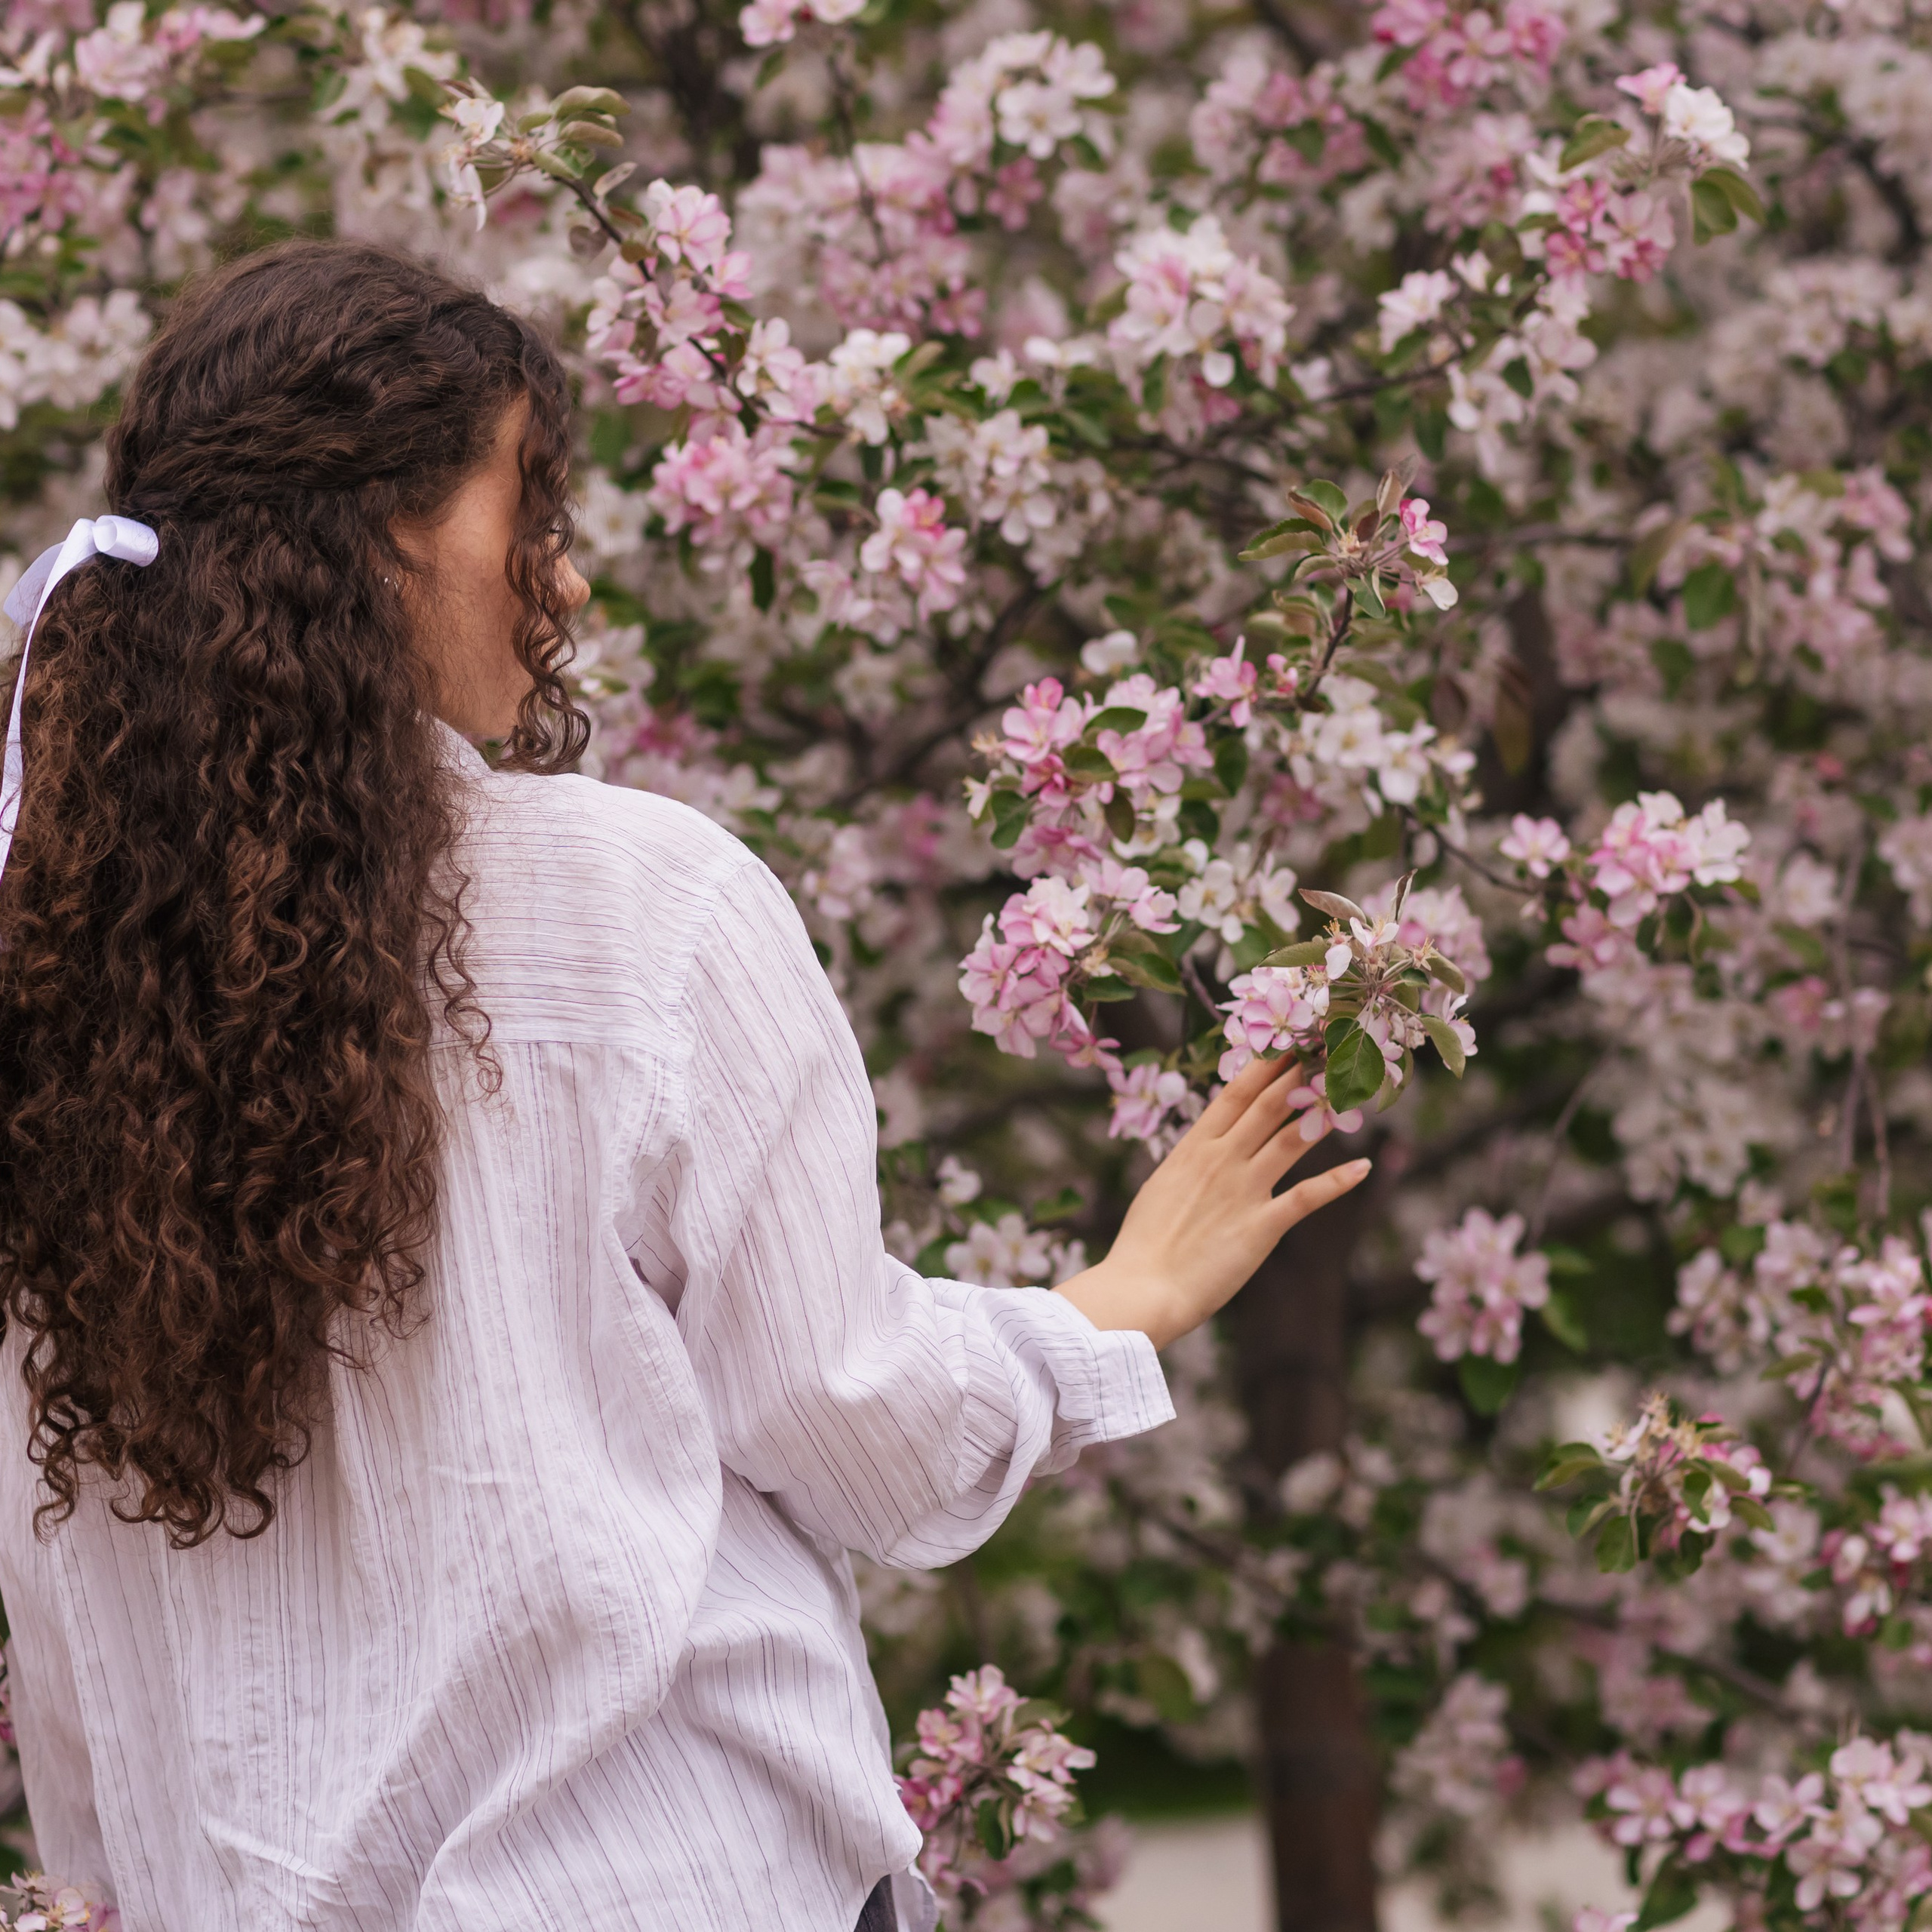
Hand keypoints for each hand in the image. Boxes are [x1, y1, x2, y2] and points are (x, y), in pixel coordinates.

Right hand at [1054, 1055, 1371, 1350]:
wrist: (1141, 1289)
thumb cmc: (1143, 1246)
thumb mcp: (1162, 1188)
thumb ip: (1188, 1164)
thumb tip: (1202, 1148)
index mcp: (1193, 1148)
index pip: (1236, 1093)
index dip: (1266, 1064)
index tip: (1289, 1040)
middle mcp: (1221, 1159)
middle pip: (1268, 1104)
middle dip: (1300, 1072)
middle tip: (1328, 1047)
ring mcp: (1243, 1189)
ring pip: (1291, 1138)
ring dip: (1323, 1113)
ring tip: (1348, 1090)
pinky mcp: (1262, 1226)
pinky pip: (1307, 1196)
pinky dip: (1339, 1181)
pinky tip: (1364, 1167)